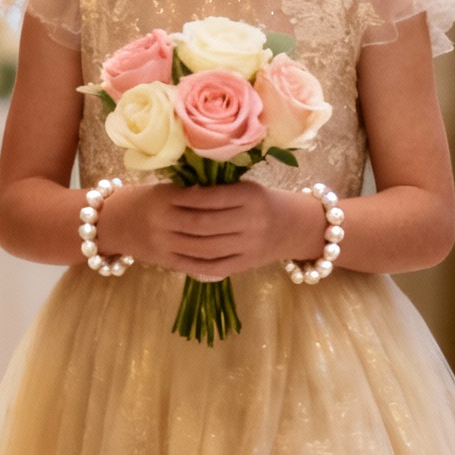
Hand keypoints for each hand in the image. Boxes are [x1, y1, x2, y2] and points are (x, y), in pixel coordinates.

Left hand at [93, 181, 325, 279]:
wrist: (295, 226)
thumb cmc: (263, 201)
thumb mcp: (246, 187)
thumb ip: (219, 189)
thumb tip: (180, 188)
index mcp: (250, 197)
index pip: (210, 198)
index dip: (186, 198)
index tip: (168, 196)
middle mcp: (252, 222)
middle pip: (204, 225)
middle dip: (178, 222)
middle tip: (158, 218)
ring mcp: (249, 246)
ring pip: (205, 248)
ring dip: (180, 243)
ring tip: (162, 235)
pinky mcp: (246, 264)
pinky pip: (214, 266)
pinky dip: (192, 263)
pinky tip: (176, 255)